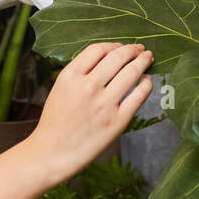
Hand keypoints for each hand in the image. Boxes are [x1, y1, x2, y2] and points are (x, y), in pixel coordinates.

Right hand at [25, 42, 153, 186]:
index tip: (120, 46)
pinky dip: (146, 85)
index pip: (98, 49)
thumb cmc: (54, 122)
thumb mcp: (60, 88)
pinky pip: (138, 96)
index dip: (112, 45)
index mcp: (70, 76)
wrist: (51, 153)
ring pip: (131, 73)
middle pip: (117, 57)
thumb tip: (107, 60)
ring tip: (148, 58)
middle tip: (139, 48)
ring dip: (142, 61)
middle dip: (132, 49)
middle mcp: (88, 86)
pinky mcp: (117, 121)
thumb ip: (80, 73)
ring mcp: (104, 104)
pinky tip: (147, 81)